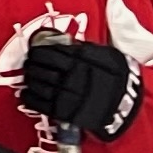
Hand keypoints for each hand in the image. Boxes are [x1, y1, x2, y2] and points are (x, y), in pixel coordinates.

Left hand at [18, 33, 141, 144]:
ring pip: (39, 83)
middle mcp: (73, 76)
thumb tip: (66, 40)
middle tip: (29, 61)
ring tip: (29, 75)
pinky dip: (30, 96)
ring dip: (30, 78)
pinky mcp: (64, 112)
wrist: (126, 108)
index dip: (40, 49)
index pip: (53, 50)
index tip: (36, 49)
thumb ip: (87, 48)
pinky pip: (40, 103)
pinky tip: (27, 92)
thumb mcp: (109, 56)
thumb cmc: (118, 80)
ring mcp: (67, 94)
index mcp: (83, 60)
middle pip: (42, 66)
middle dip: (32, 62)